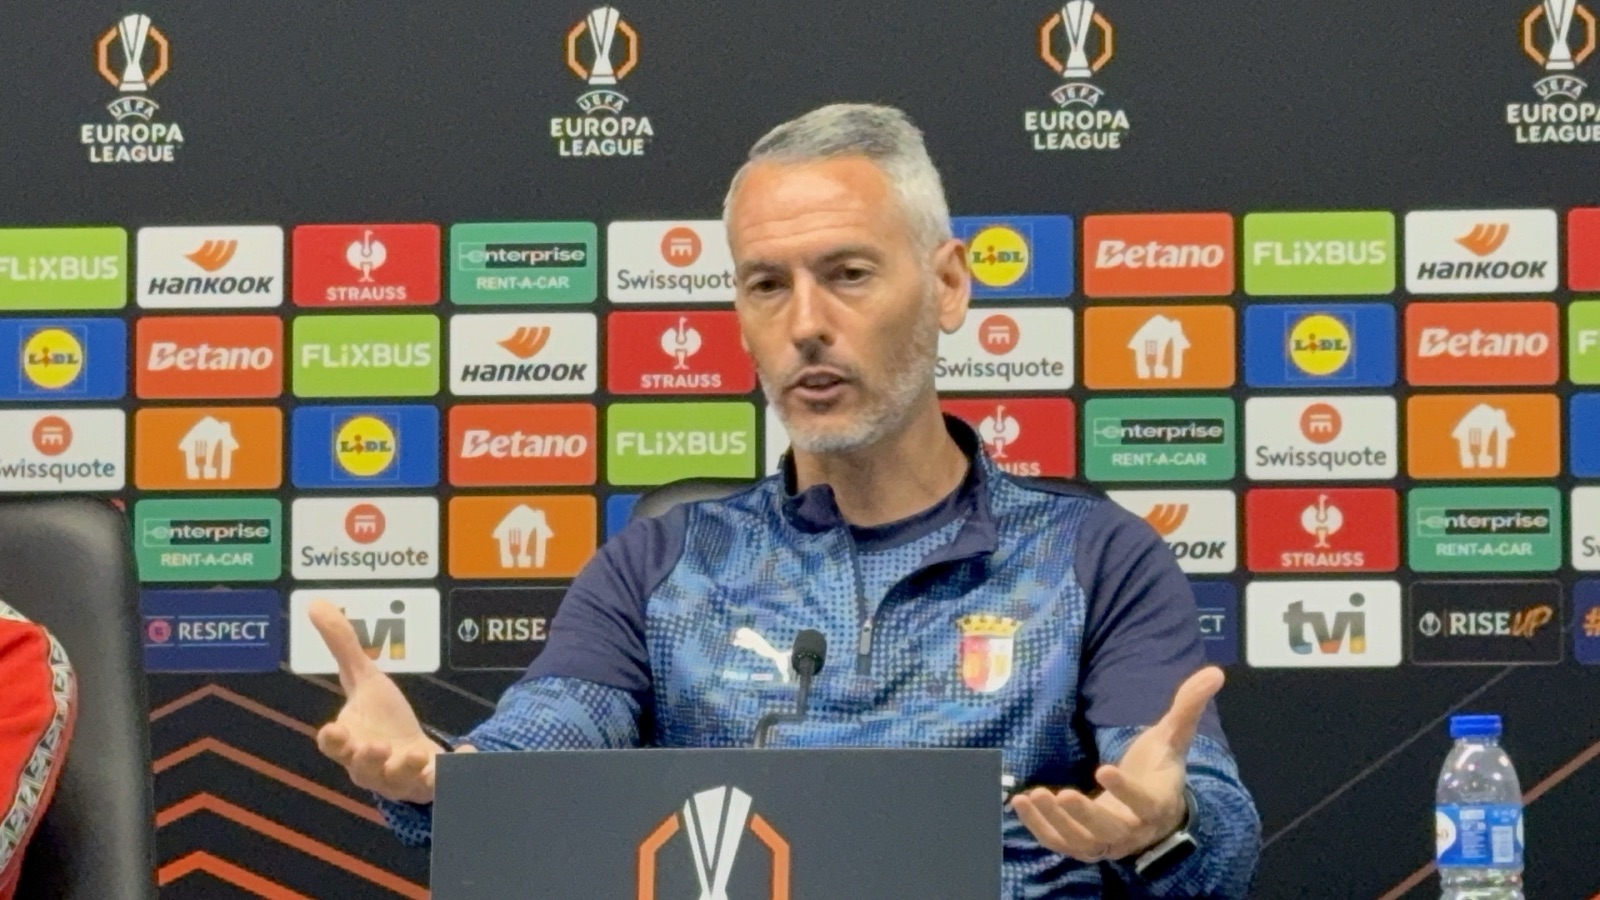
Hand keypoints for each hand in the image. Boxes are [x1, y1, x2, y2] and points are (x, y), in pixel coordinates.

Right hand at [308, 600, 455, 803]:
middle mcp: (372, 766)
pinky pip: (445, 781)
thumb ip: (343, 645)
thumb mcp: (364, 679)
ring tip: (420, 754)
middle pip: (365, 768)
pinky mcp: (432, 783)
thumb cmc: (379, 720)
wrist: (410, 756)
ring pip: (401, 780)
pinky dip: (457, 769)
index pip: (334, 745)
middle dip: (370, 759)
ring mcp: (403, 778)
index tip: (333, 730)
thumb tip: (316, 603)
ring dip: (408, 769)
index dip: (333, 740)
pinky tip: (469, 752)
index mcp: (350, 742)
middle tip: (377, 746)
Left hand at [1010, 666, 1222, 863]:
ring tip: (1035, 796)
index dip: (1125, 789)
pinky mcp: (1085, 845)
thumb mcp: (1174, 737)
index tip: (1104, 768)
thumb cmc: (1160, 769)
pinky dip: (1040, 828)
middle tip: (1061, 794)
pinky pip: (1061, 844)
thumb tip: (1216, 672)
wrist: (1154, 810)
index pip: (1144, 802)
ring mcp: (1108, 842)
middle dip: (1085, 816)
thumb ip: (1188, 707)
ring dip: (1056, 822)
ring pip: (1082, 842)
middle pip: (1110, 830)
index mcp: (1158, 802)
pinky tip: (1021, 803)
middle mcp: (1134, 830)